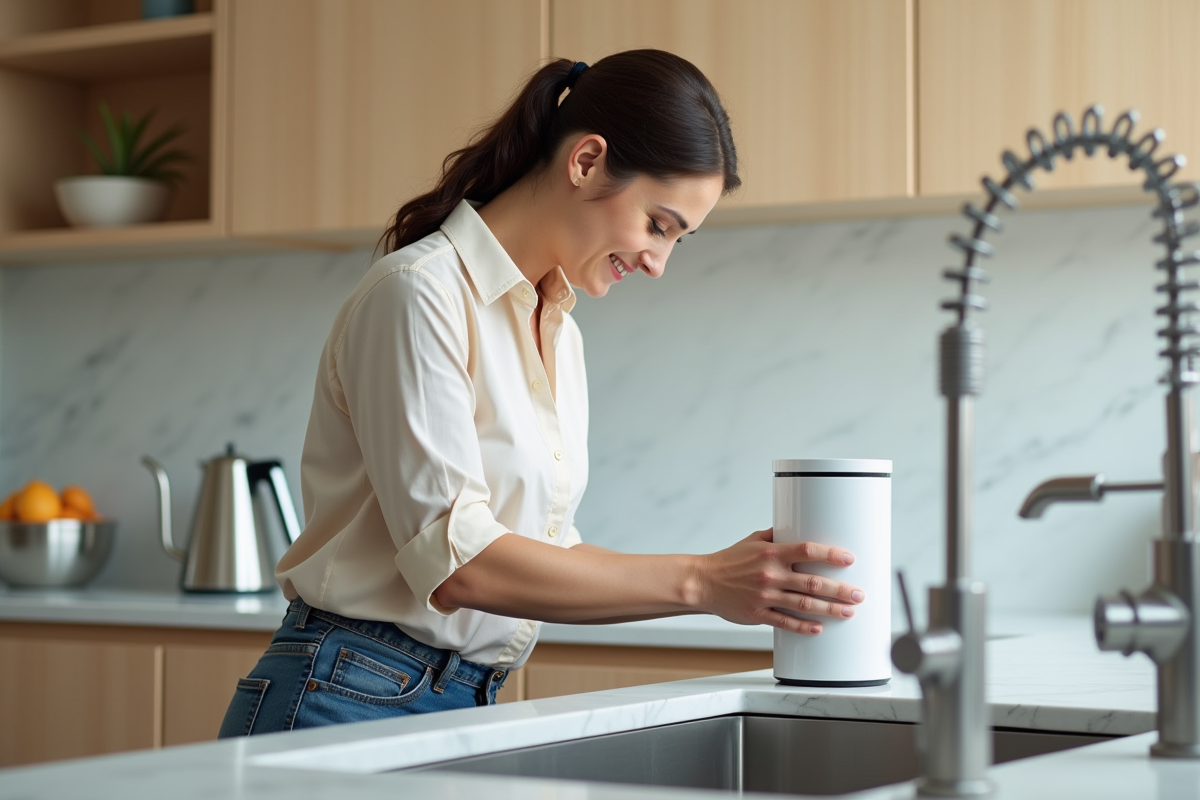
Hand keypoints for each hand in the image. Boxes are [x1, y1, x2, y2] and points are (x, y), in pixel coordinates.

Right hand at [695, 527, 864, 634]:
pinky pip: (785, 622)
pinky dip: (804, 626)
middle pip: (813, 582)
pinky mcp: (758, 614)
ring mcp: (765, 596)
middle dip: (840, 589)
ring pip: (804, 604)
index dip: (830, 555)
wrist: (703, 582)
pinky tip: (818, 628)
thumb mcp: (752, 541)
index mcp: (771, 553)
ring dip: (830, 609)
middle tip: (858, 594)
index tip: (849, 559)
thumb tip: (797, 526)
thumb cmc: (729, 560)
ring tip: (848, 611)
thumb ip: (776, 536)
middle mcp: (770, 575)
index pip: (807, 551)